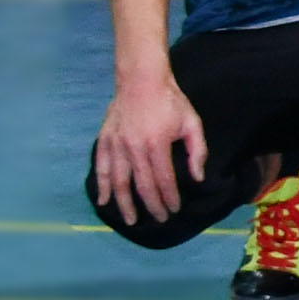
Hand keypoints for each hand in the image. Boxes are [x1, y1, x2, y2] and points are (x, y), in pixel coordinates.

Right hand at [91, 71, 207, 223]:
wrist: (141, 79)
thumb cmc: (170, 101)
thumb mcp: (192, 122)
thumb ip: (196, 150)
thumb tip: (197, 176)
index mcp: (156, 144)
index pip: (163, 179)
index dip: (169, 197)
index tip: (174, 209)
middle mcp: (134, 148)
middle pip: (142, 185)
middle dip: (151, 205)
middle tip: (159, 219)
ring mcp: (116, 144)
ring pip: (118, 181)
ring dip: (125, 203)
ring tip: (131, 220)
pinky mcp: (105, 140)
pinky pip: (101, 167)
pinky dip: (102, 186)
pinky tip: (104, 201)